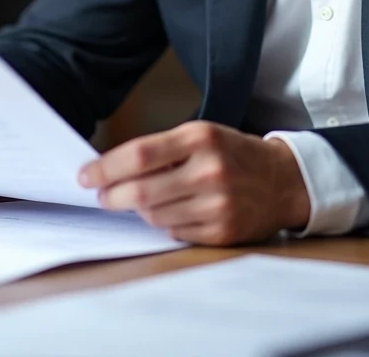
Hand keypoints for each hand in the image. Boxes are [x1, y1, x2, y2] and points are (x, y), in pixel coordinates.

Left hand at [78, 121, 309, 244]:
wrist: (283, 180)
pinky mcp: (221, 232)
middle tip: (100, 195)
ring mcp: (217, 204)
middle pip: (140, 191)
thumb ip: (160, 150)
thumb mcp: (201, 135)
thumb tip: (110, 169)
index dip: (106, 167)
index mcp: (200, 138)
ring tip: (141, 199)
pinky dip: (164, 222)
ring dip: (138, 210)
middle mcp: (209, 171)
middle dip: (111, 196)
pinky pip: (174, 231)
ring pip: (154, 215)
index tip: (84, 174)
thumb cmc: (231, 153)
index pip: (139, 155)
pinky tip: (171, 210)